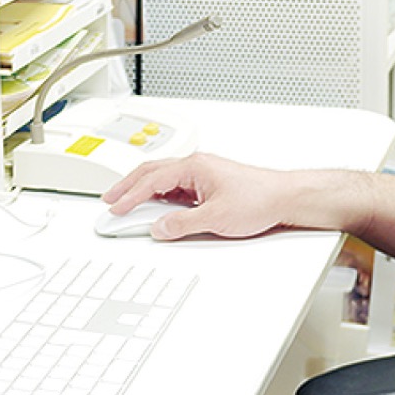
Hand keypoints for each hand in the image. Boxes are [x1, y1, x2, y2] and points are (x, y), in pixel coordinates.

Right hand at [101, 153, 325, 240]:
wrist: (284, 198)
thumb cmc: (259, 198)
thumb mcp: (215, 217)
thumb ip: (182, 224)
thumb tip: (158, 228)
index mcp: (194, 166)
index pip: (152, 179)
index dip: (130, 196)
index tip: (114, 208)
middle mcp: (197, 166)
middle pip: (153, 172)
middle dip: (128, 186)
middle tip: (110, 199)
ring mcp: (203, 174)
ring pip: (164, 179)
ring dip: (144, 190)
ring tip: (127, 204)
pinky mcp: (209, 184)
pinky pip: (177, 188)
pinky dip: (161, 197)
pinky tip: (157, 209)